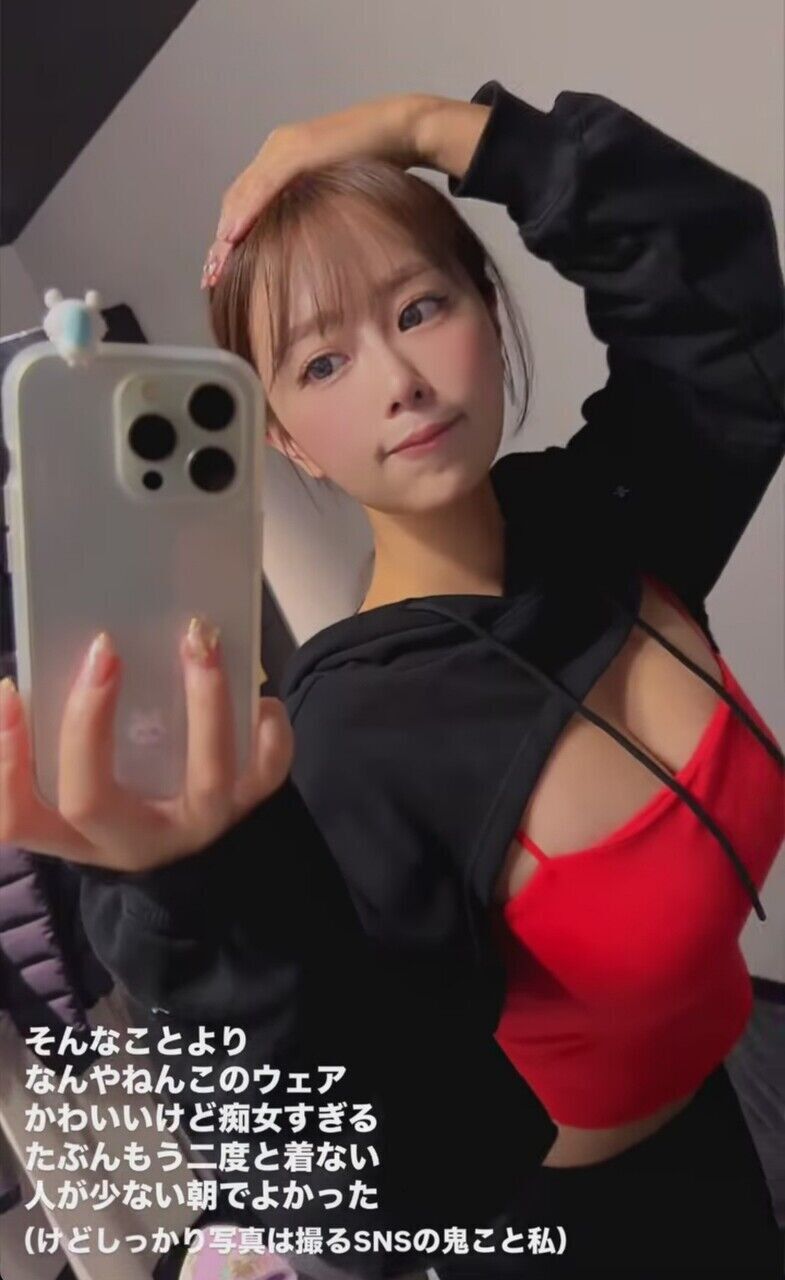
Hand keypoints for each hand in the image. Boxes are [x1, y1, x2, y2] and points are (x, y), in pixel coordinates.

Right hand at [0, 619, 293, 872]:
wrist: (207, 856)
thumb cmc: (131, 796)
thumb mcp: (87, 782)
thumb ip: (68, 737)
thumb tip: (59, 664)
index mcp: (78, 835)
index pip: (17, 817)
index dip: (4, 760)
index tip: (9, 688)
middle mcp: (134, 838)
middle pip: (91, 799)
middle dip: (88, 722)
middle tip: (102, 650)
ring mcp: (196, 825)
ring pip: (205, 778)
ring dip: (203, 702)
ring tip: (197, 642)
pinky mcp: (248, 808)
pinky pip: (267, 772)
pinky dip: (268, 729)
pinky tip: (257, 696)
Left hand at [201, 91, 437, 287]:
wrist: (403, 130)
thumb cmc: (381, 163)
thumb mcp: (340, 192)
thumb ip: (317, 207)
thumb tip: (308, 240)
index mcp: (284, 159)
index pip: (246, 202)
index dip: (230, 235)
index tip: (222, 268)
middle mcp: (277, 149)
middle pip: (237, 201)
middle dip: (221, 242)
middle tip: (210, 276)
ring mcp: (285, 148)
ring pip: (243, 196)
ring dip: (226, 235)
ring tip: (215, 267)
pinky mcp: (298, 151)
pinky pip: (263, 186)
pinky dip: (246, 213)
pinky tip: (232, 237)